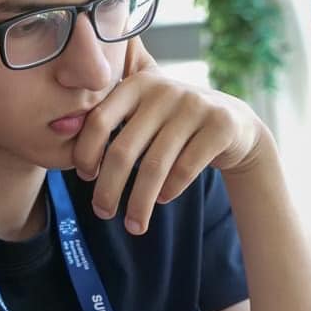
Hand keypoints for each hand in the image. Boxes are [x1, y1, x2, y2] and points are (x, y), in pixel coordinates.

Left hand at [73, 36, 270, 234]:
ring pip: (155, 166)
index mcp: (137, 84)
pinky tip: (163, 200)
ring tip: (133, 225)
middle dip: (109, 188)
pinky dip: (170, 190)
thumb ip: (115, 125)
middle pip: (124, 150)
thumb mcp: (146, 115)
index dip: (86, 154)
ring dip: (139, 203)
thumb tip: (76, 162)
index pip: (98, 121)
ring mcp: (194, 106)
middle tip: (102, 212)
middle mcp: (164, 90)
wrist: (234, 124)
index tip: (86, 178)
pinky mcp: (220, 125)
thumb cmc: (176, 126)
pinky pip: (185, 169)